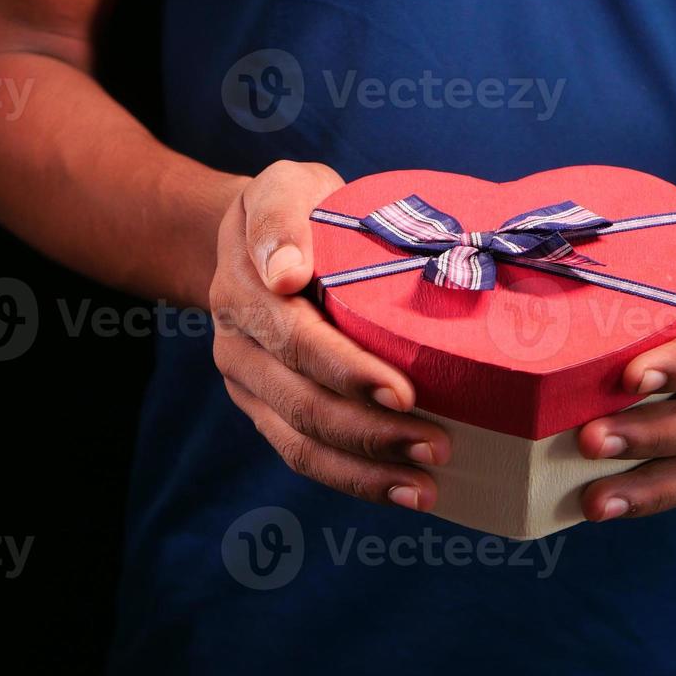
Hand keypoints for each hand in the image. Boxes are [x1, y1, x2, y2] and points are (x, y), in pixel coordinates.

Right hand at [210, 161, 450, 510]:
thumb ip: (283, 215)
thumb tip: (286, 272)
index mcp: (244, 288)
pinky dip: (354, 480)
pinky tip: (403, 490)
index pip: (294, 339)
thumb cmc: (296, 209)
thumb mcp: (286, 184)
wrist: (255, 241)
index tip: (403, 391)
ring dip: (365, 470)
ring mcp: (249, 384)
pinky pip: (303, 456)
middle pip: (300, 402)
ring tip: (427, 485)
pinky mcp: (266, 411)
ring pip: (299, 442)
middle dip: (370, 431)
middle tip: (438, 445)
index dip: (347, 370)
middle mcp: (238, 343)